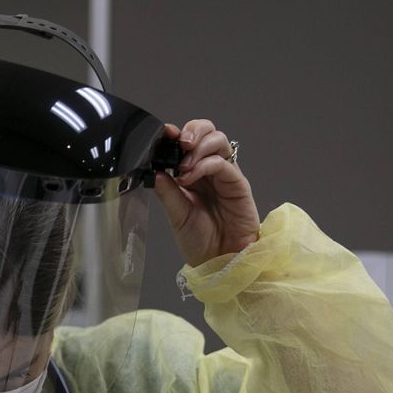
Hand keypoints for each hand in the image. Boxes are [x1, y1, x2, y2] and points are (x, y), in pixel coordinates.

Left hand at [153, 119, 259, 266]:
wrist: (220, 261)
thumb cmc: (200, 241)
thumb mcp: (176, 216)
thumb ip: (167, 193)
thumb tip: (154, 171)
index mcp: (192, 173)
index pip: (187, 141)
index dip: (175, 134)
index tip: (163, 134)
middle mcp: (209, 169)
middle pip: (207, 131)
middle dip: (192, 131)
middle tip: (178, 144)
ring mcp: (225, 175)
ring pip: (218, 140)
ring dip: (198, 146)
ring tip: (183, 166)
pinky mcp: (238, 184)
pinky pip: (224, 163)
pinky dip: (205, 165)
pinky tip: (190, 177)